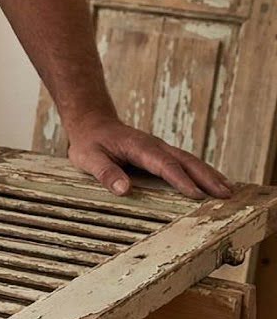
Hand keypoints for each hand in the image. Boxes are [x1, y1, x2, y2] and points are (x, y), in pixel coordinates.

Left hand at [64, 114, 230, 199]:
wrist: (92, 123)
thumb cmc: (90, 142)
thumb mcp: (89, 158)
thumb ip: (106, 173)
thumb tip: (124, 189)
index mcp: (139, 147)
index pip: (164, 165)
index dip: (180, 180)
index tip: (196, 195)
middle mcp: (155, 146)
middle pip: (186, 161)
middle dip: (207, 178)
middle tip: (226, 194)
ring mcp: (161, 148)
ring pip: (190, 160)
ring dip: (210, 174)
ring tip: (228, 190)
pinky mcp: (161, 153)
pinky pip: (185, 162)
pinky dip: (202, 172)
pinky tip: (213, 182)